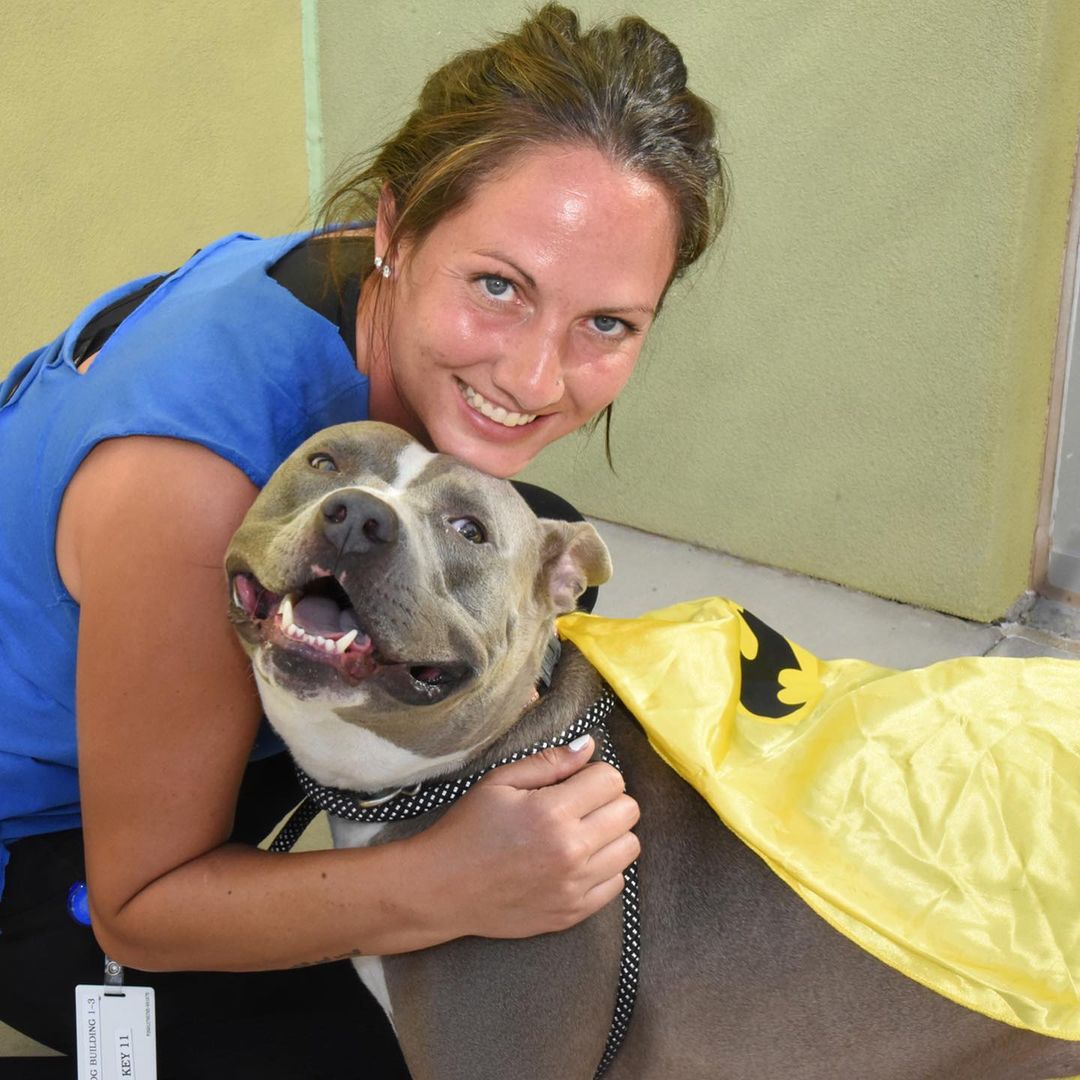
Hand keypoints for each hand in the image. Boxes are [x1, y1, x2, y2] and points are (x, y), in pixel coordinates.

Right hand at [419, 737, 640, 938]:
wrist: (442, 889)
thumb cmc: (468, 829)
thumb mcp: (500, 782)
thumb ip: (550, 762)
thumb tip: (589, 746)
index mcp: (552, 812)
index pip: (612, 779)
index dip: (595, 774)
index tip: (575, 781)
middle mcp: (571, 850)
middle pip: (629, 811)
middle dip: (608, 800)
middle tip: (579, 805)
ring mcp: (574, 886)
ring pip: (630, 847)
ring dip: (611, 834)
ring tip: (580, 833)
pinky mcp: (573, 913)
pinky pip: (617, 883)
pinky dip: (604, 869)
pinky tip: (575, 862)